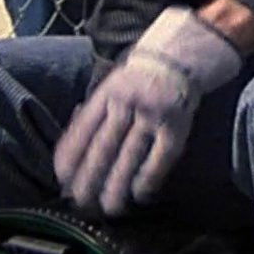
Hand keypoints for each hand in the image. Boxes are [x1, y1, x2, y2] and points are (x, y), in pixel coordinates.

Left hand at [53, 6, 243, 216]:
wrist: (190, 46)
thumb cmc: (151, 65)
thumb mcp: (119, 76)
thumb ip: (101, 102)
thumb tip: (79, 128)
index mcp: (109, 90)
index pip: (83, 129)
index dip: (71, 156)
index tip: (62, 178)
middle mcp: (127, 102)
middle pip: (103, 147)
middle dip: (89, 178)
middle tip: (80, 201)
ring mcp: (153, 114)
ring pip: (128, 156)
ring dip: (116, 185)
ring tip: (109, 207)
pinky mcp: (177, 124)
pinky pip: (160, 157)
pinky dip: (148, 178)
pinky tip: (140, 194)